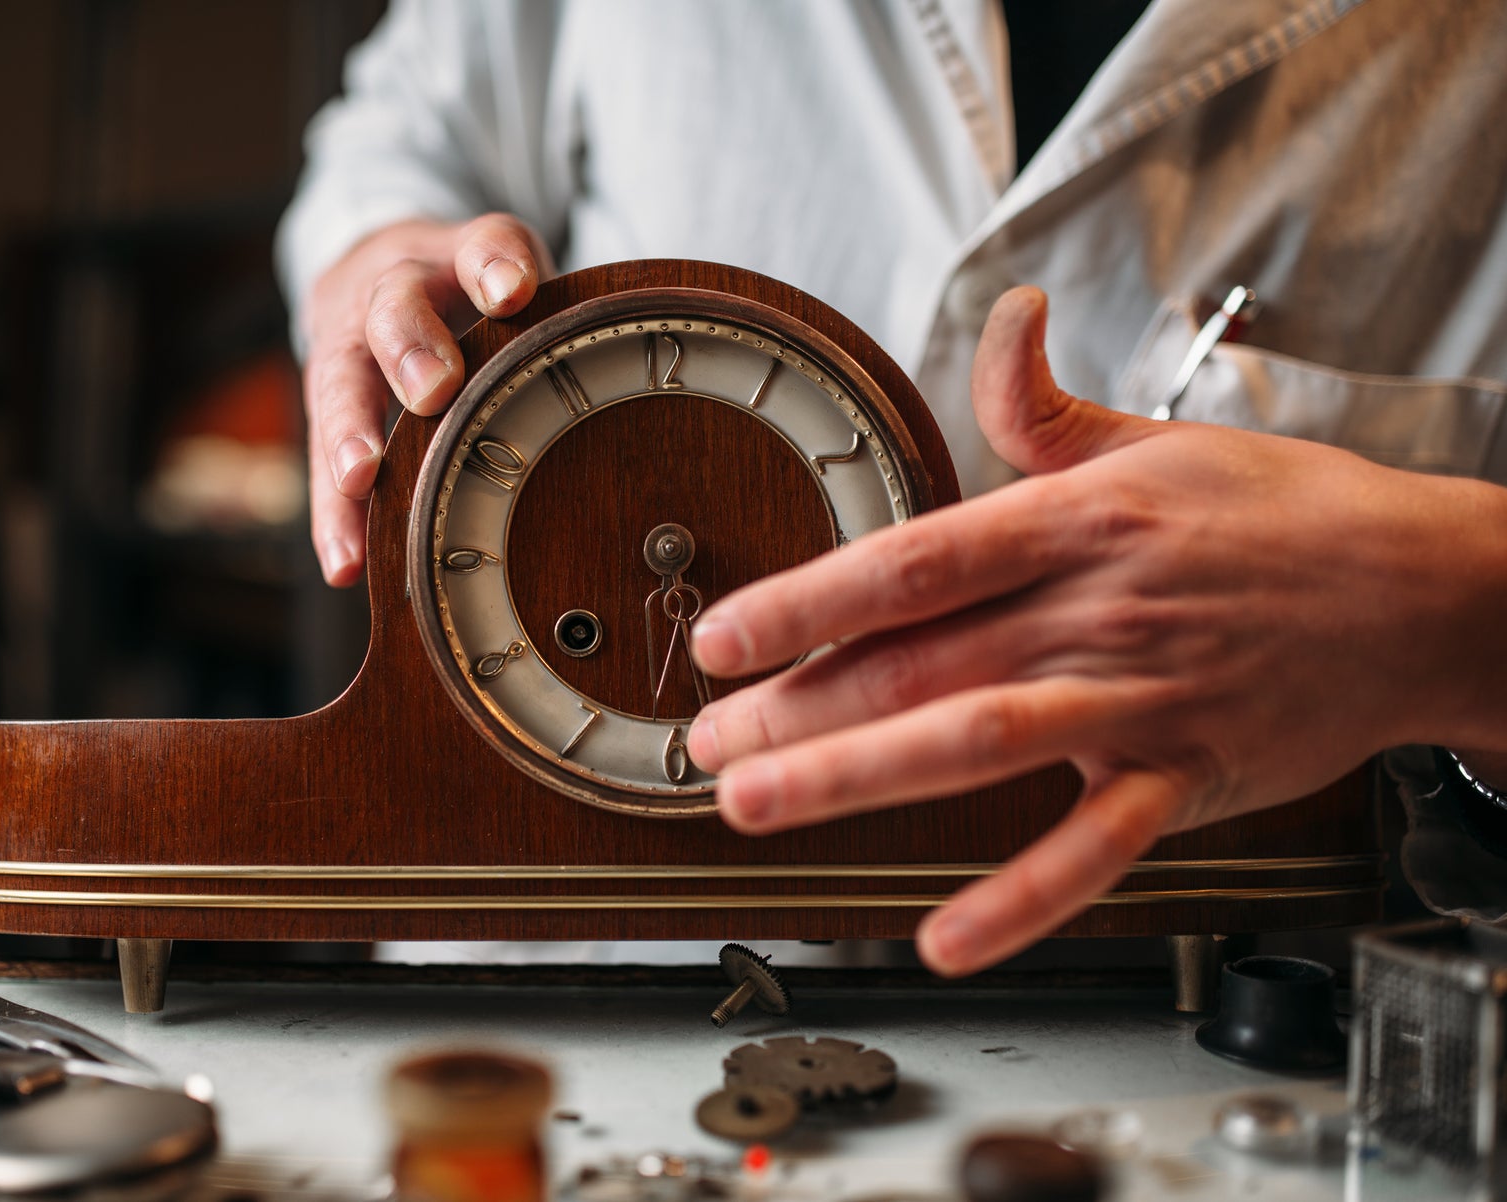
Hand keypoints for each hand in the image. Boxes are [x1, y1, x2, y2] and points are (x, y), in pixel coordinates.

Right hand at [302, 215, 553, 584]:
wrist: (370, 274)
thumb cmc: (459, 287)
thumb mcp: (502, 266)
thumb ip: (524, 285)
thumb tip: (551, 318)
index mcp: (448, 257)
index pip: (477, 246)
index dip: (493, 265)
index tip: (511, 291)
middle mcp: (387, 293)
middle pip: (393, 310)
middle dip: (411, 350)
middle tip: (433, 389)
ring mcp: (348, 348)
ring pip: (342, 383)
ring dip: (351, 434)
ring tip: (358, 478)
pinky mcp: (327, 407)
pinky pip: (325, 463)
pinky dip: (336, 514)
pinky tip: (346, 560)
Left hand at [686, 287, 1506, 974]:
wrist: (1427, 589)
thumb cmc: (1283, 512)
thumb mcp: (1158, 438)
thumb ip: (1047, 405)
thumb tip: (1003, 318)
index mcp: (1079, 519)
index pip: (916, 561)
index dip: (807, 600)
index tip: (721, 636)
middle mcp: (1099, 607)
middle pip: (922, 658)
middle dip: (799, 704)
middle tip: (705, 742)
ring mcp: (1144, 696)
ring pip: (982, 739)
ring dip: (860, 777)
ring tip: (758, 806)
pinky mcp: (1189, 773)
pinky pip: (1100, 847)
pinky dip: (1025, 897)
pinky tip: (945, 936)